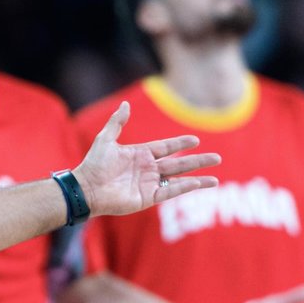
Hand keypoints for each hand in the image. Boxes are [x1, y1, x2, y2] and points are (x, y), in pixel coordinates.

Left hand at [74, 101, 219, 215]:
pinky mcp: (147, 198)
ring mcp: (149, 184)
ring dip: (197, 178)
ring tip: (216, 178)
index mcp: (140, 154)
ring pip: (178, 179)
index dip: (181, 144)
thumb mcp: (106, 139)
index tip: (196, 140)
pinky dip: (184, 188)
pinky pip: (170, 192)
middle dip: (197, 161)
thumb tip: (125, 105)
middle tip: (217, 157)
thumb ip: (117, 122)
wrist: (86, 188)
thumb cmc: (93, 164)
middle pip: (178, 164)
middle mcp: (147, 169)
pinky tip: (199, 183)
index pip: (166, 148)